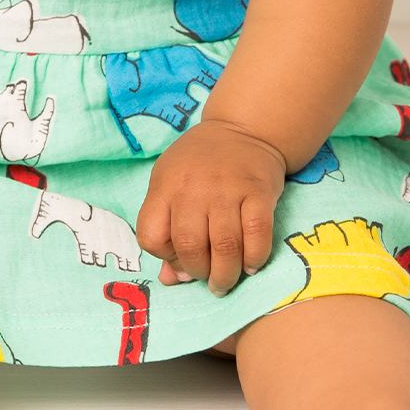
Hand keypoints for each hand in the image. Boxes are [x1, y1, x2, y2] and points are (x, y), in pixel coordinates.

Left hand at [135, 120, 286, 295]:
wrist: (241, 129)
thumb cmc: (199, 164)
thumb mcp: (171, 185)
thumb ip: (166, 231)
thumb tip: (171, 280)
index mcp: (165, 185)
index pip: (151, 236)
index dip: (164, 256)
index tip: (179, 259)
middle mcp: (193, 186)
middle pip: (189, 246)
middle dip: (199, 273)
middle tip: (208, 279)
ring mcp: (227, 188)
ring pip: (225, 247)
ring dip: (226, 275)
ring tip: (227, 281)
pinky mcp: (258, 191)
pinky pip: (257, 235)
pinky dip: (254, 258)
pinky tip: (250, 264)